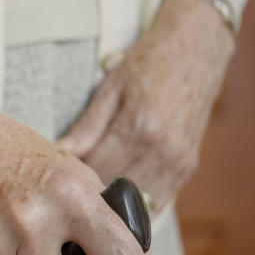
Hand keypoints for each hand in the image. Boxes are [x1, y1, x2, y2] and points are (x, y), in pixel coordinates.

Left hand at [59, 0, 235, 212]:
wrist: (197, 50)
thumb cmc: (148, 64)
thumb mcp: (110, 88)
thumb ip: (85, 128)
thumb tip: (58, 155)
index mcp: (139, 128)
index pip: (95, 171)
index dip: (73, 177)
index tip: (58, 176)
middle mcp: (162, 150)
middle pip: (115, 192)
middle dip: (90, 192)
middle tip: (71, 185)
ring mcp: (179, 163)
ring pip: (137, 203)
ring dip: (113, 201)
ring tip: (94, 187)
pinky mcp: (188, 169)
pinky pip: (157, 201)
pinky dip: (136, 201)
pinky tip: (119, 189)